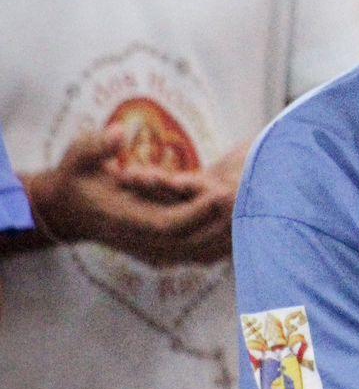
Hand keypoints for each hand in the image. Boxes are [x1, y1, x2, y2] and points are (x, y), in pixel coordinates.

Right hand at [26, 129, 237, 265]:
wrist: (67, 210)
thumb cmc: (76, 177)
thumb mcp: (79, 156)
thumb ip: (97, 146)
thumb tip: (119, 132)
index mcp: (125, 222)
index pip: (168, 225)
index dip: (196, 211)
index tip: (221, 193)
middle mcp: (143, 244)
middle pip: (194, 244)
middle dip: (225, 223)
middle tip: (254, 200)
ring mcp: (155, 254)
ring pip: (202, 254)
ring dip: (233, 236)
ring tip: (261, 213)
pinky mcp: (164, 254)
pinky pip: (202, 256)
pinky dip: (227, 245)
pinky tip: (251, 231)